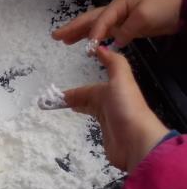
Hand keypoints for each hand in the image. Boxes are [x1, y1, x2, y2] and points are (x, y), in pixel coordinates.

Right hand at [52, 0, 183, 46]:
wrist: (182, 9)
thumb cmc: (164, 9)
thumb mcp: (145, 18)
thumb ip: (127, 30)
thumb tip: (114, 42)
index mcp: (119, 4)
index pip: (101, 20)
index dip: (93, 33)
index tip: (88, 47)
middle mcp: (115, 9)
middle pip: (90, 19)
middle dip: (73, 28)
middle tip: (56, 36)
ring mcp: (119, 17)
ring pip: (94, 25)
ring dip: (79, 32)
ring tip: (64, 40)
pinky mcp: (125, 26)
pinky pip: (104, 31)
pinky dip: (93, 37)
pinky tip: (87, 43)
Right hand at [64, 47, 168, 171]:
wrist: (137, 141)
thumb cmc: (126, 108)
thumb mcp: (121, 80)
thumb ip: (113, 63)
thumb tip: (101, 46)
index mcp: (111, 89)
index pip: (86, 89)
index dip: (71, 91)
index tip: (53, 93)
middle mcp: (109, 102)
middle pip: (85, 99)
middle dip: (69, 99)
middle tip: (50, 102)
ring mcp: (108, 119)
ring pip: (87, 110)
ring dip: (74, 108)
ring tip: (57, 110)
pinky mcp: (106, 134)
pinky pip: (90, 124)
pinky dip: (81, 120)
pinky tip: (74, 121)